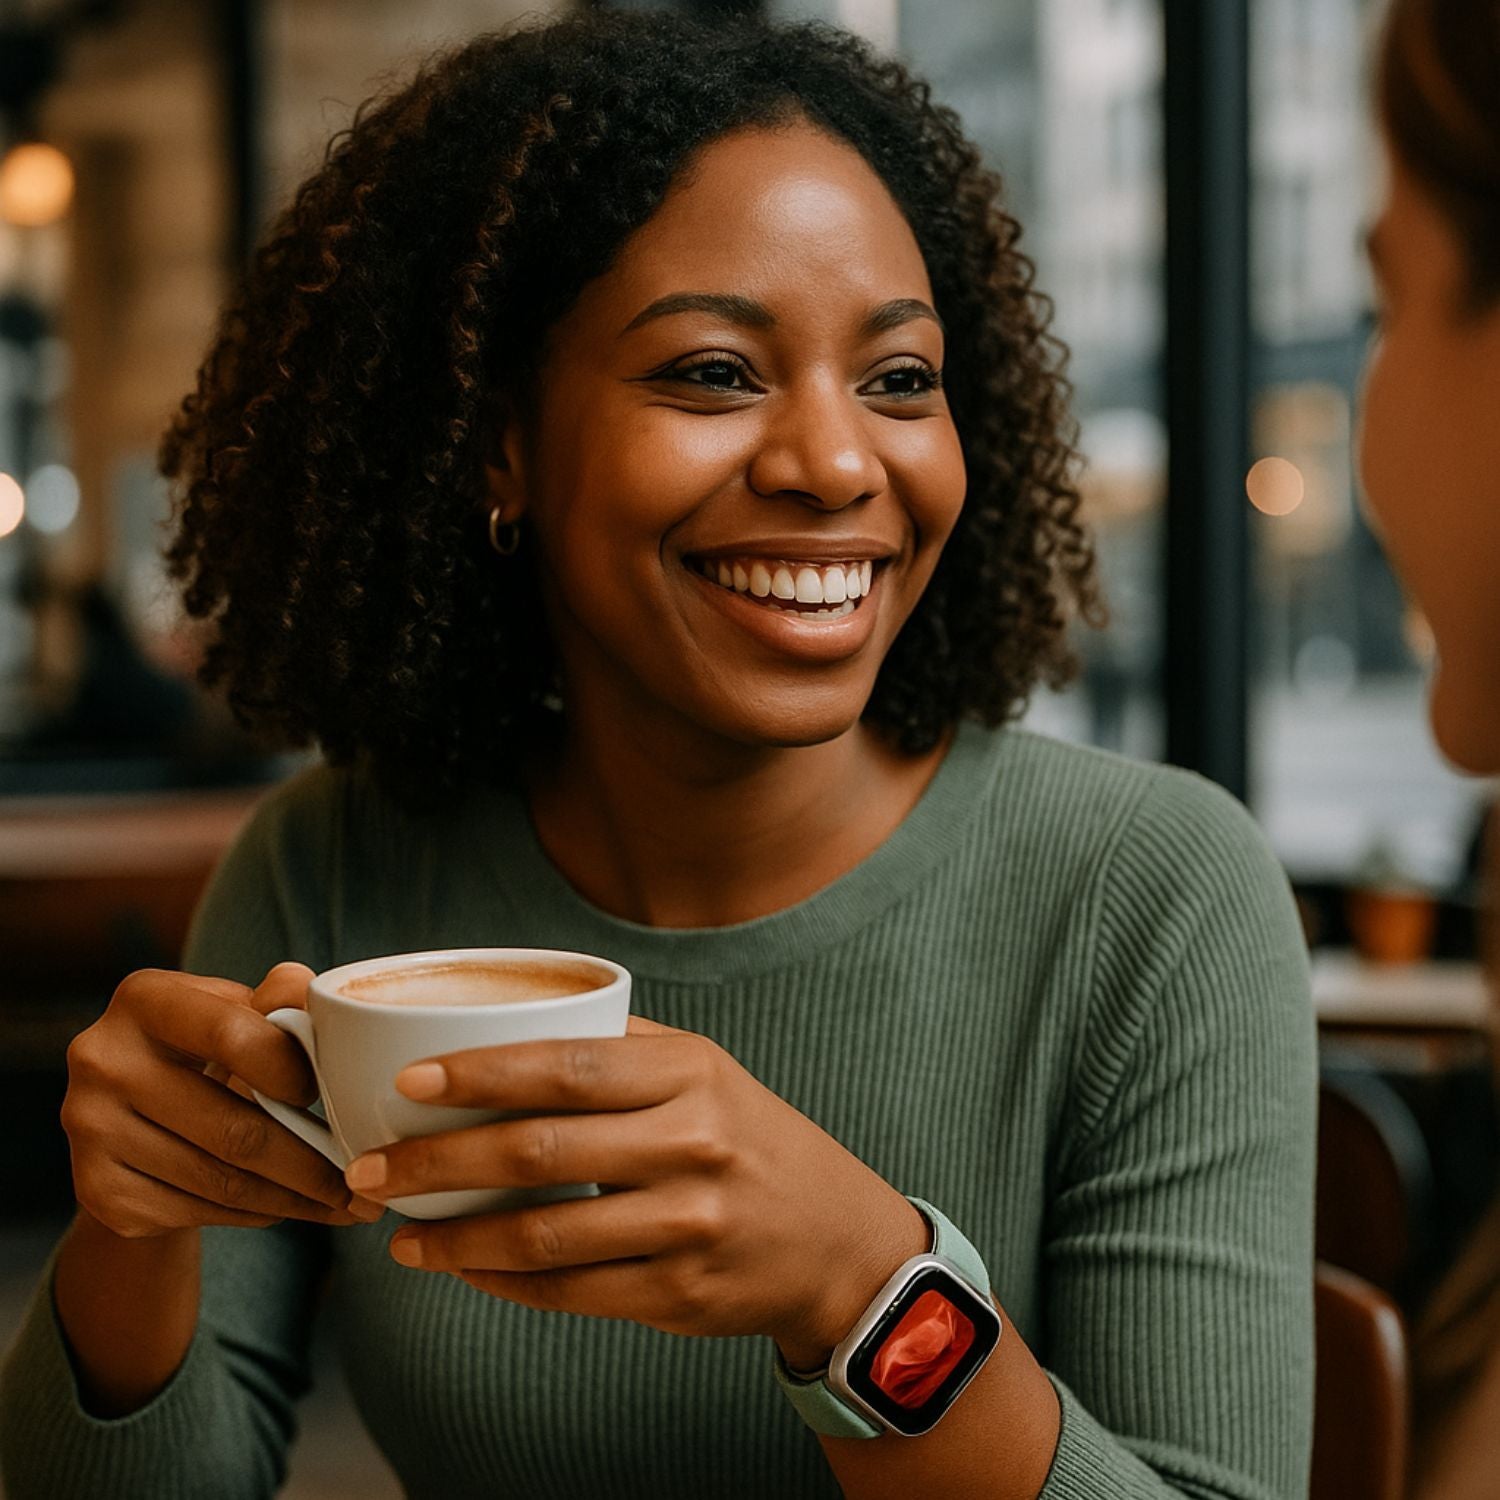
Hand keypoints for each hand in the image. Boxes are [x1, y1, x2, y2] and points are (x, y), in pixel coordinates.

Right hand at [63, 962, 384, 1237]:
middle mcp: (102, 1060)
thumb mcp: (238, 1010)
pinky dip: (254, 1215)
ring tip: (348, 1207)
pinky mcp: (96, 1191)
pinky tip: (286, 1208)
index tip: (326, 1096)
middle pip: (233, 1129)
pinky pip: (197, 1211)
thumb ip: (279, 999)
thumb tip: (319, 998)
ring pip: (221, 1181)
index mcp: (145, 998)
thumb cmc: (210, 1047)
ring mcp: (90, 1129)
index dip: (292, 1071)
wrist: (135, 1114)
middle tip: (368, 1184)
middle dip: (313, 1166)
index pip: (234, 1036)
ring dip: (295, 1201)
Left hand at [344, 1016, 928, 1366]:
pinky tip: (462, 1269)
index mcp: (692, 1074)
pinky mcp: (681, 1295)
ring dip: (455, 1237)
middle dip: (439, 1160)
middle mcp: (693, 1146)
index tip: (408, 1081)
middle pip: (542, 1150)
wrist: (837, 1240)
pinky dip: (502, 1283)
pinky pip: (570, 1293)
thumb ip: (624, 1046)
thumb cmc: (751, 1139)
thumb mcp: (707, 1072)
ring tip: (397, 1231)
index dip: (481, 1073)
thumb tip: (511, 1024)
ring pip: (545, 1235)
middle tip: (371, 1167)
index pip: (569, 1065)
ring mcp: (689, 1226)